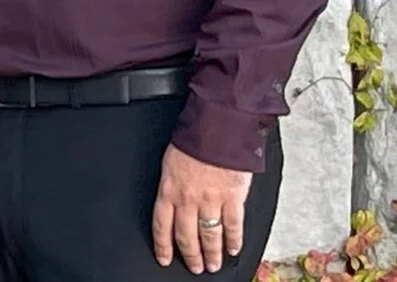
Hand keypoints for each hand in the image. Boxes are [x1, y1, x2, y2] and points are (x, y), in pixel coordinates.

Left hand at [151, 145, 252, 273]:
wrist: (217, 129)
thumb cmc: (193, 141)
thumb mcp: (170, 163)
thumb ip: (172, 185)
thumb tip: (172, 201)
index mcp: (169, 190)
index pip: (161, 226)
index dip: (163, 246)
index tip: (165, 259)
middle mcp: (187, 199)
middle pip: (186, 236)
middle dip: (191, 256)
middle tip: (195, 268)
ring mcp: (211, 200)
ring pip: (209, 235)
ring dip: (212, 254)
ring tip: (214, 265)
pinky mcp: (233, 198)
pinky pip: (233, 226)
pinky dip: (234, 240)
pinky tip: (233, 249)